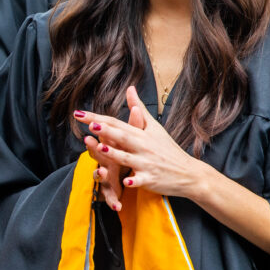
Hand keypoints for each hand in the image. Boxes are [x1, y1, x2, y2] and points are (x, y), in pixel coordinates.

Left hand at [75, 86, 206, 206]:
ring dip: (114, 154)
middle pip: (122, 137)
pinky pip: (140, 180)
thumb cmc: (168, 149)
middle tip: (90, 124)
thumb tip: (130, 88)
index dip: (97, 118)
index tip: (79, 113)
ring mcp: (146, 163)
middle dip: (106, 131)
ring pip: (127, 158)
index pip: (116, 123)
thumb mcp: (155, 127)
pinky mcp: (151, 180)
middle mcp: (143, 147)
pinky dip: (134, 181)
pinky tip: (125, 182)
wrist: (190, 173)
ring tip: (101, 149)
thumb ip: (139, 109)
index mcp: (141, 134)